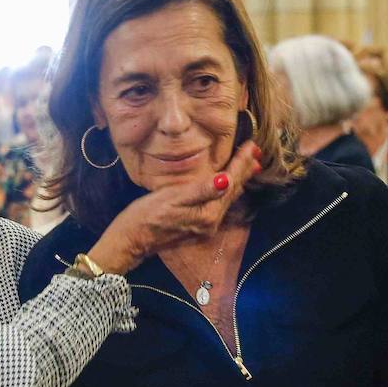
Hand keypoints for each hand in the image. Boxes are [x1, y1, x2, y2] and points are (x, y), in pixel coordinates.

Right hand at [88, 141, 262, 274]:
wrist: (131, 240)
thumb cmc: (147, 215)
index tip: (251, 146)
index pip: (230, 182)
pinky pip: (219, 203)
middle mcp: (211, 221)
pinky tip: (229, 184)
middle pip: (233, 190)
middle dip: (245, 170)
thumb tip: (226, 179)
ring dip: (239, 179)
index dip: (241, 162)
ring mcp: (205, 225)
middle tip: (256, 152)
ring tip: (250, 165)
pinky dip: (228, 189)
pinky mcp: (198, 225)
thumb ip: (201, 190)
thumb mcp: (172, 198)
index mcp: (208, 212)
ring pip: (228, 198)